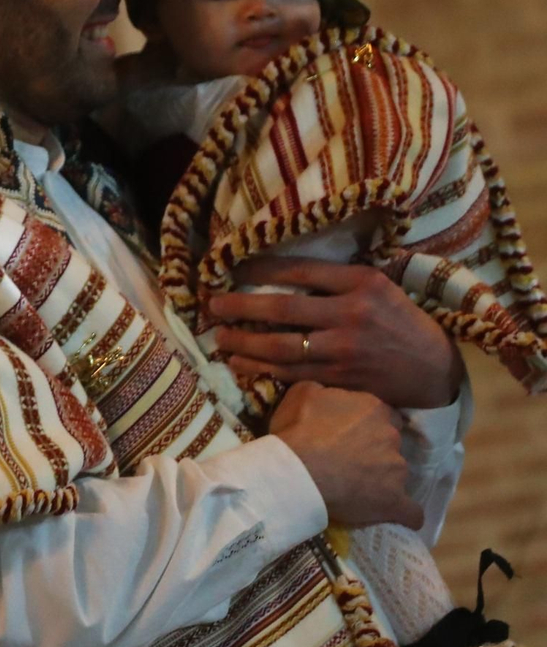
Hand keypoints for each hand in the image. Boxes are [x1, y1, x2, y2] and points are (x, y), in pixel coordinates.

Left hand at [206, 257, 464, 408]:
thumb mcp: (380, 287)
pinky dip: (259, 368)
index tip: (232, 269)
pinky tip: (239, 363)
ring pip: (280, 346)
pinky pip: (290, 372)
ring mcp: (343, 350)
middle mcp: (351, 314)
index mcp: (361, 283)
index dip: (260, 270)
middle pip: (282, 309)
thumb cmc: (401, 321)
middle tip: (213, 305)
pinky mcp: (339, 378)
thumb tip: (280, 271)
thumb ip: (337, 281)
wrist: (433, 369)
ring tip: (219, 337)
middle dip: (240, 306)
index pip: (300, 271)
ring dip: (242, 342)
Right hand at [269, 381, 422, 530]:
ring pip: (396, 473)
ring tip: (356, 489)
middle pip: (390, 442)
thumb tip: (328, 393)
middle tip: (348, 460)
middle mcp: (392, 436)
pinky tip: (393, 515)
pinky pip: (410, 512)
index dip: (363, 424)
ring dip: (381, 479)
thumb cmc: (297, 431)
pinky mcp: (395, 501)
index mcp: (373, 409)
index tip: (346, 434)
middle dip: (374, 450)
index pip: (380, 414)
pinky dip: (403, 513)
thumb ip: (324, 390)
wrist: (295, 471)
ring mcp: (397, 469)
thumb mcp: (301, 393)